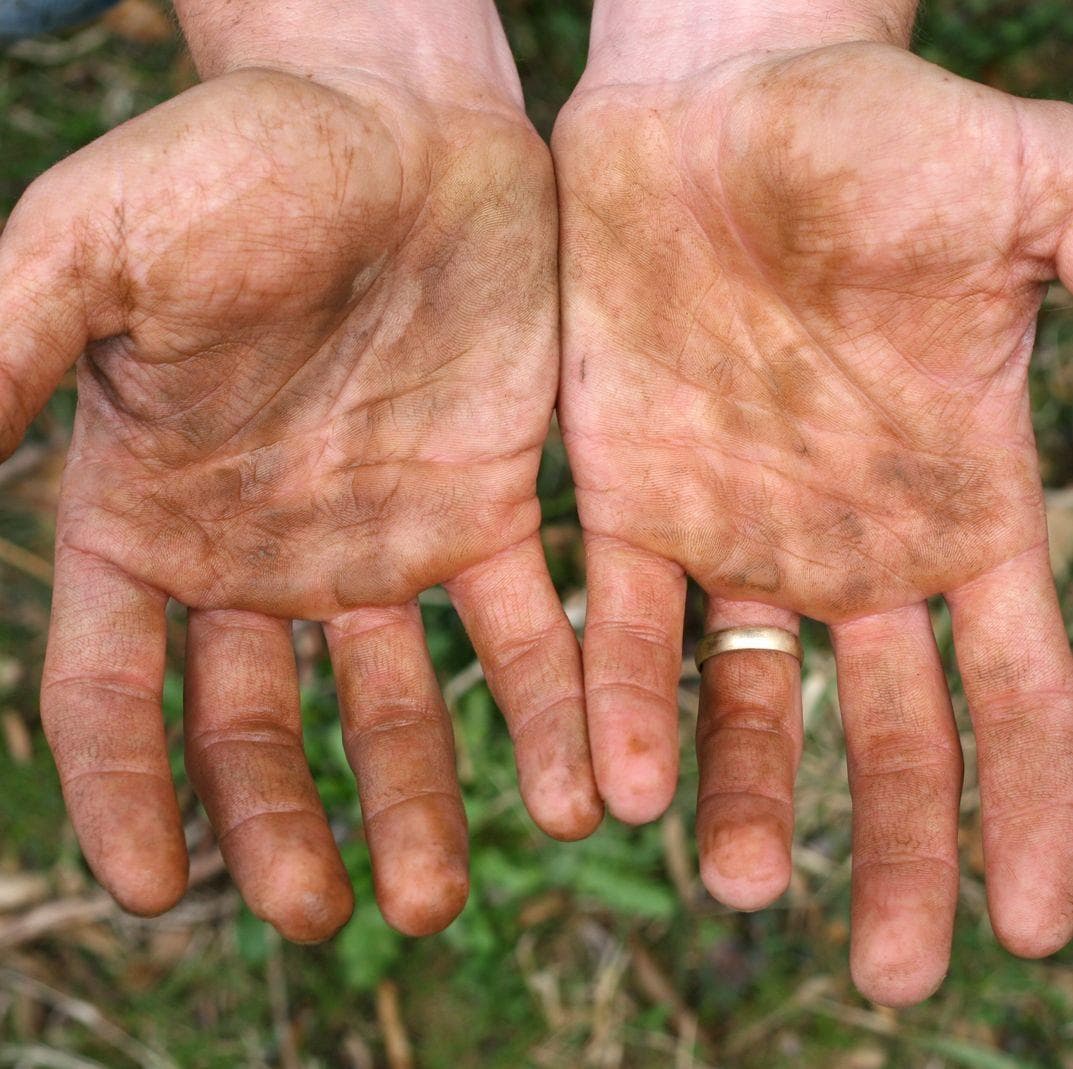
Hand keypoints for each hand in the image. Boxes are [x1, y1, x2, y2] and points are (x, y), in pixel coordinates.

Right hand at [0, 56, 600, 940]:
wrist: (404, 123)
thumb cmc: (244, 163)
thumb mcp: (95, 248)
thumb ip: (5, 355)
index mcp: (147, 514)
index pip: (110, 690)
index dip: (126, 794)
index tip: (162, 892)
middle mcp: (263, 554)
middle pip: (258, 729)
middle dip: (286, 827)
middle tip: (328, 917)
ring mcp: (381, 542)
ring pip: (393, 705)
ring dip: (416, 803)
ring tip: (441, 895)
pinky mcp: (488, 513)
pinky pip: (520, 635)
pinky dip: (544, 712)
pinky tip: (573, 788)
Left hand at [555, 28, 1072, 1003]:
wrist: (708, 113)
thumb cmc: (868, 138)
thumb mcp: (1028, 197)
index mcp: (957, 500)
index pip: (1019, 689)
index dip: (1035, 804)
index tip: (1036, 926)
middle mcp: (844, 541)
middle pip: (886, 734)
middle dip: (894, 849)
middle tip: (889, 976)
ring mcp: (729, 530)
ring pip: (745, 701)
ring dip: (745, 798)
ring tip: (733, 886)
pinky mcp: (624, 500)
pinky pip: (618, 629)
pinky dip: (622, 706)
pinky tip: (621, 787)